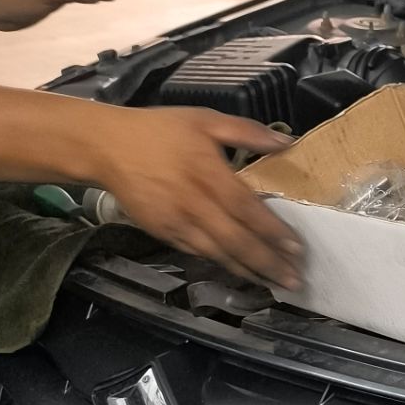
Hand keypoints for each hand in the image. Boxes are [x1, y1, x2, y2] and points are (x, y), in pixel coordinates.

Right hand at [91, 108, 304, 289]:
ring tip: (274, 285)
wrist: (106, 148)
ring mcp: (177, 223)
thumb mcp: (205, 119)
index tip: (298, 249)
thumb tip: (287, 143)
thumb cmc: (160, 131)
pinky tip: (240, 272)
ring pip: (218, 254)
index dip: (273, 232)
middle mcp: (194, 204)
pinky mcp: (163, 233)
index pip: (248, 210)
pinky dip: (221, 264)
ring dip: (248, 271)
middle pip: (236, 241)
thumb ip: (247, 132)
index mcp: (208, 173)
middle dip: (267, 264)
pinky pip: (197, 253)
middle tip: (295, 281)